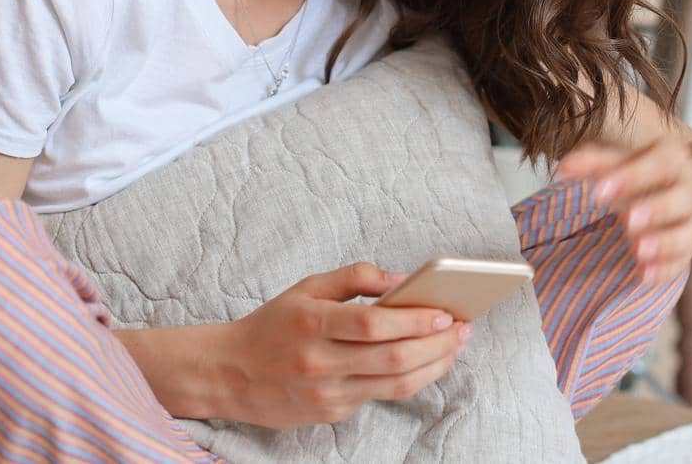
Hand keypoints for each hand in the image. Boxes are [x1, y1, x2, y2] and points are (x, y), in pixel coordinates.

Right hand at [211, 262, 471, 428]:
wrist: (229, 374)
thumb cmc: (273, 324)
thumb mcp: (307, 287)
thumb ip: (356, 277)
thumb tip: (403, 279)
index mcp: (313, 324)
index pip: (374, 324)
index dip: (416, 320)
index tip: (446, 312)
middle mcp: (320, 363)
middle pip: (394, 358)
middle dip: (438, 344)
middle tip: (463, 329)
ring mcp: (327, 394)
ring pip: (395, 385)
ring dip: (434, 366)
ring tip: (454, 348)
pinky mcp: (331, 414)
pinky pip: (379, 397)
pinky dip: (409, 379)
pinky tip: (425, 363)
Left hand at [554, 134, 691, 284]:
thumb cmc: (648, 176)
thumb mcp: (625, 162)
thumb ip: (595, 163)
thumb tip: (564, 168)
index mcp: (672, 160)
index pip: (660, 162)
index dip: (632, 176)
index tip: (600, 190)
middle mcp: (688, 190)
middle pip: (679, 197)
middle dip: (655, 208)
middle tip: (628, 219)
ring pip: (686, 233)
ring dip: (663, 242)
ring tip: (637, 250)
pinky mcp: (688, 249)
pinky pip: (682, 262)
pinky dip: (664, 270)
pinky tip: (644, 275)